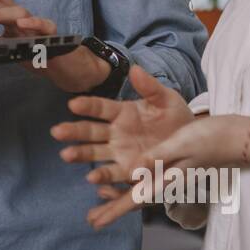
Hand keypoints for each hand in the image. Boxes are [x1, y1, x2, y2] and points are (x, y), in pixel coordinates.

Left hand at [0, 0, 107, 91]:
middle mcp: (23, 18)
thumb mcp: (7, 48)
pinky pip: (45, 25)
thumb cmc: (38, 55)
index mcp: (11, 19)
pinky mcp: (54, 37)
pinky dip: (34, 23)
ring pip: (16, 11)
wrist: (68, 70)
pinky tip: (23, 23)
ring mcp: (38, 26)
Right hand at [50, 65, 194, 227]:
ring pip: (95, 154)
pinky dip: (102, 179)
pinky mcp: (128, 172)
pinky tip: (93, 180)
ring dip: (80, 155)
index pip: (100, 108)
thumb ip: (150, 87)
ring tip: (67, 155)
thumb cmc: (175, 117)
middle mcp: (115, 133)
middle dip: (73, 132)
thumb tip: (135, 69)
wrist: (192, 143)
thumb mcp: (166, 99)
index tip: (73, 104)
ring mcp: (120, 153)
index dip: (87, 106)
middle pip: (90, 132)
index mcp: (122, 113)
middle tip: (57, 132)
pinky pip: (112, 176)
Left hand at [79, 112, 248, 229]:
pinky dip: (132, 183)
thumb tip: (131, 172)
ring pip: (139, 190)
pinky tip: (125, 181)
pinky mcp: (174, 166)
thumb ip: (156, 156)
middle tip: (91, 220)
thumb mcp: (180, 143)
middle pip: (134, 198)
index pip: (135, 198)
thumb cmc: (210, 138)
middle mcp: (166, 180)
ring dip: (119, 197)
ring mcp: (171, 174)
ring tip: (100, 203)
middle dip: (113, 209)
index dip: (113, 210)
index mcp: (166, 178)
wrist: (236, 136)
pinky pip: (148, 179)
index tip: (95, 223)